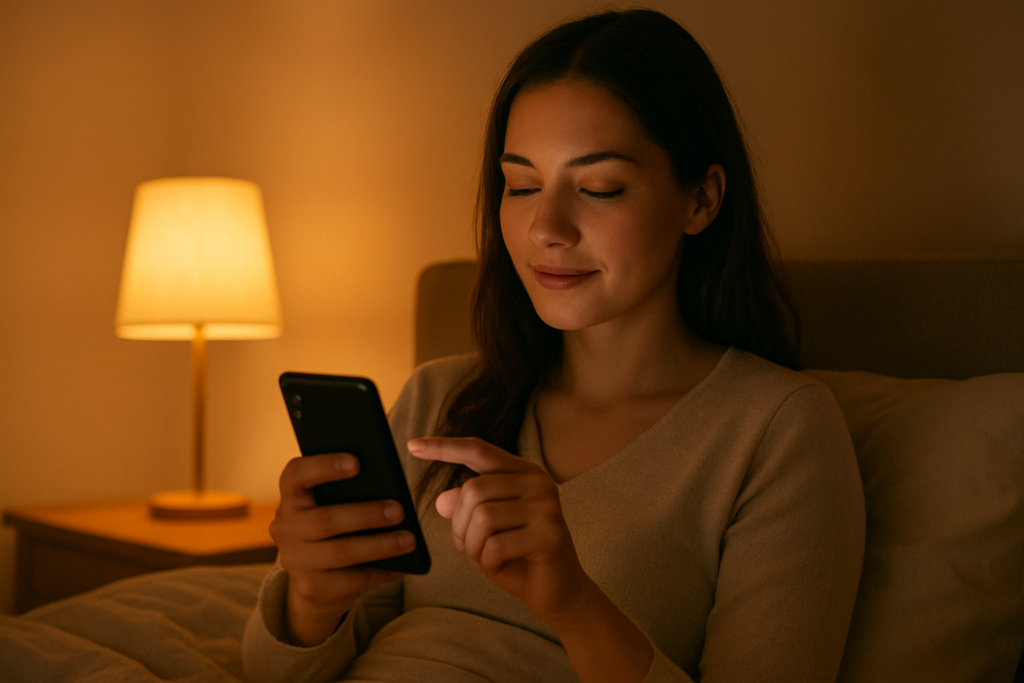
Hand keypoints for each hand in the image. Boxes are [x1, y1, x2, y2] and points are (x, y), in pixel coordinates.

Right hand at [270, 453, 414, 645]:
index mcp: (292, 497)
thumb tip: (392, 486)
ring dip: (379, 546)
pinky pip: (351, 580)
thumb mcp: (333, 505)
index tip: (357, 462)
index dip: (324, 466)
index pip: (296, 475)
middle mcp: (285, 527)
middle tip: (400, 511)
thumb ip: (351, 492)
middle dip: (366, 515)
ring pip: (341, 553)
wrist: (316, 581)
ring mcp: (295, 560)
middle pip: (325, 520)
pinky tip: (403, 566)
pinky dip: (380, 572)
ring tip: (409, 540)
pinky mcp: (311, 588)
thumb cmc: (335, 527)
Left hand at [407, 437, 589, 627]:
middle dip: (459, 526)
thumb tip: (441, 500)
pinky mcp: (550, 536)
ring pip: (482, 519)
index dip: (444, 447)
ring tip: (485, 558)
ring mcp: (547, 508)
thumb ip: (466, 508)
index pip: (479, 450)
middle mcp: (538, 482)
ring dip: (472, 547)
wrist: (560, 592)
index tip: (413, 445)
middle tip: (468, 547)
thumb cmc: (519, 556)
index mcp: (523, 472)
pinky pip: (495, 547)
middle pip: (473, 490)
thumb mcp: (484, 529)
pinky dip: (487, 563)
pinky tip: (500, 566)